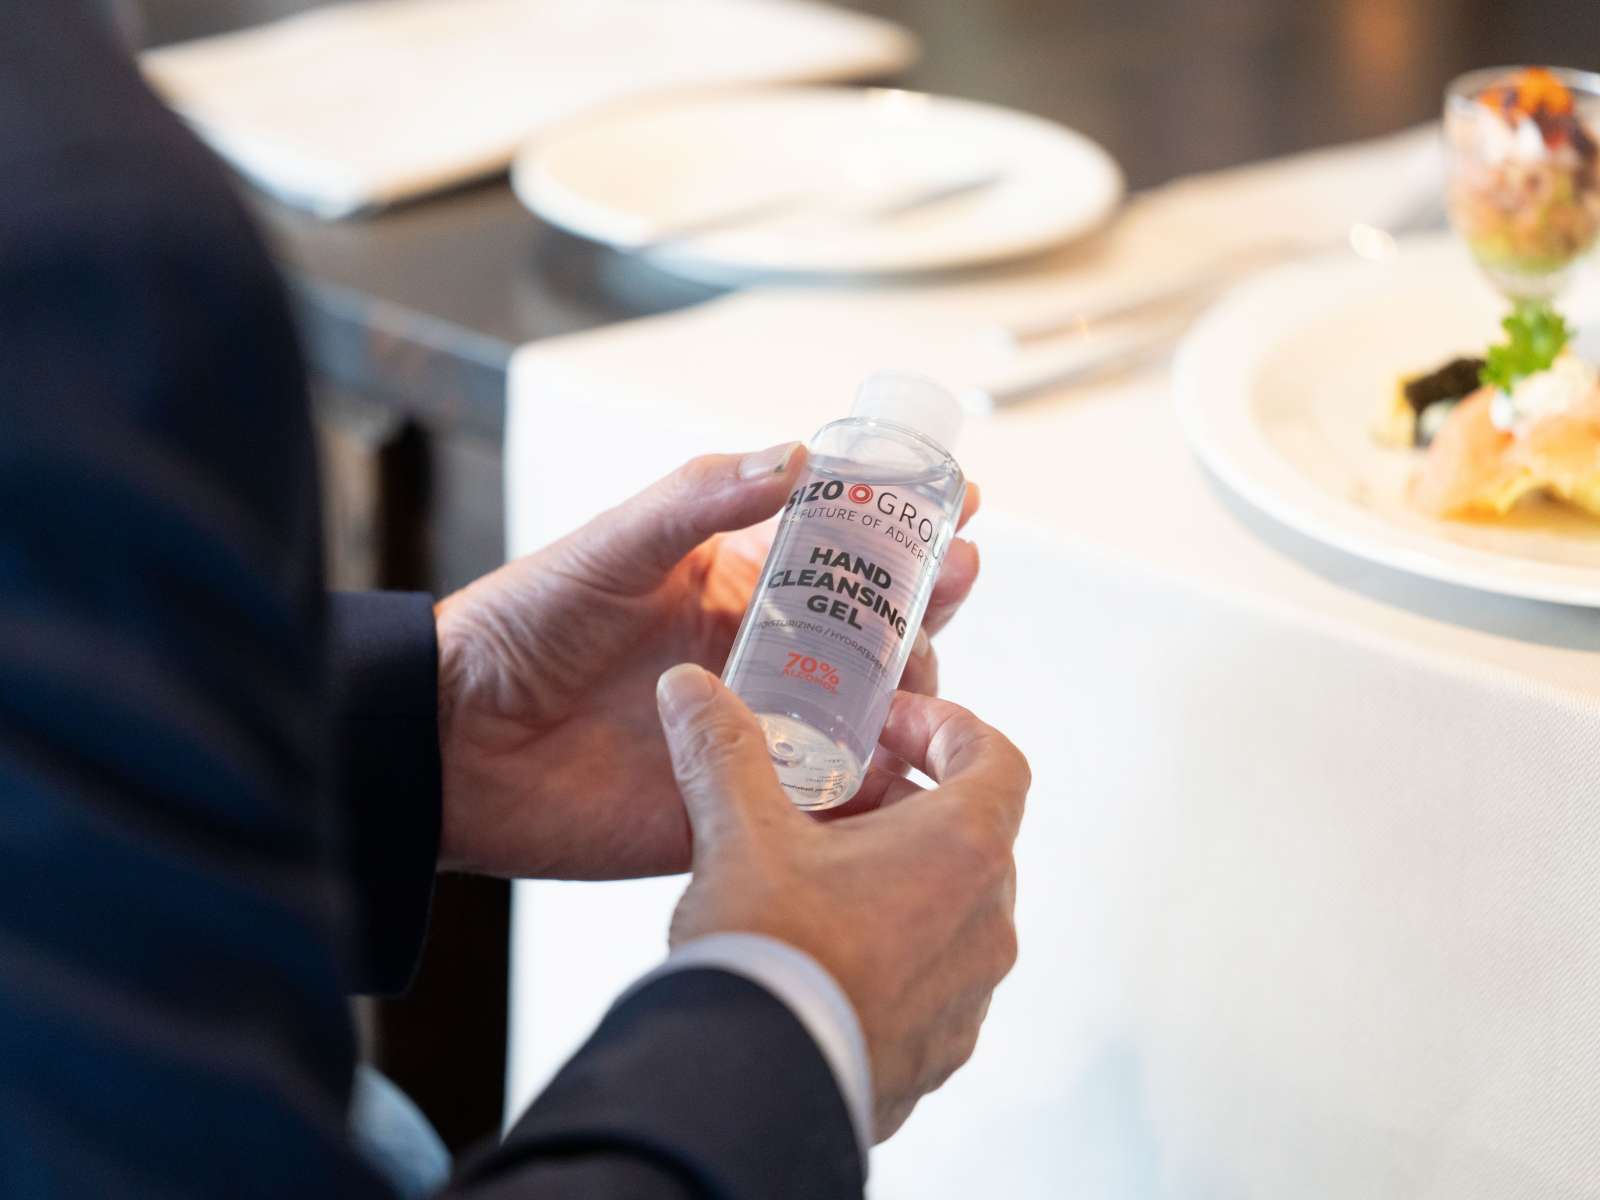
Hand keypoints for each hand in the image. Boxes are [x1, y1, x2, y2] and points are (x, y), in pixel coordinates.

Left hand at [433, 445, 979, 878]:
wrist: (457, 744)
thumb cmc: (523, 626)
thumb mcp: (613, 545)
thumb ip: (699, 499)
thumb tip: (794, 455)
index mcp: (734, 586)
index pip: (840, 550)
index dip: (902, 528)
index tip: (960, 499)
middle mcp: (759, 656)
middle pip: (873, 633)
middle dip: (926, 603)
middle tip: (954, 578)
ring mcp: (758, 732)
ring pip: (867, 714)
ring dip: (913, 692)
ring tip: (924, 674)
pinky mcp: (744, 805)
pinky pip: (827, 801)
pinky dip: (877, 790)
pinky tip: (911, 772)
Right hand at [656, 664, 1027, 1140]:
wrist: (753, 1089)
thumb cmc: (771, 954)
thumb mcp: (738, 832)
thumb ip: (722, 749)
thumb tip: (690, 687)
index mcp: (965, 851)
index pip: (996, 759)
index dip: (945, 728)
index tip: (886, 726)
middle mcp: (989, 923)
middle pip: (970, 832)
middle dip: (904, 803)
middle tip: (833, 795)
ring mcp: (970, 996)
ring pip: (953, 910)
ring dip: (899, 878)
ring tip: (817, 873)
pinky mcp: (939, 1052)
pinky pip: (933, 980)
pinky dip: (892, 948)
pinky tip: (821, 951)